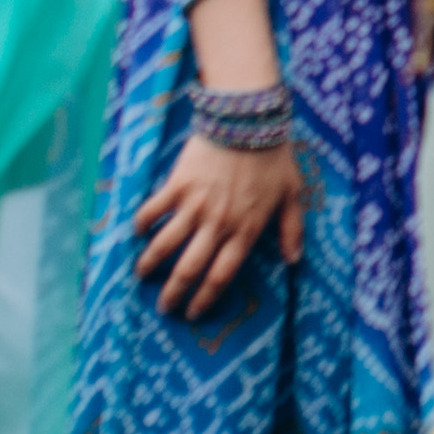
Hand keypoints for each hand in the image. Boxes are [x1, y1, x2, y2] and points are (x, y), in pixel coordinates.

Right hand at [132, 126, 307, 318]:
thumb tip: (294, 261)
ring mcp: (195, 206)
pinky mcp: (178, 186)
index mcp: (245, 231)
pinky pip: (153, 211)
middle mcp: (218, 225)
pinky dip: (142, 223)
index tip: (193, 313)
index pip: (221, 276)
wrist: (249, 120)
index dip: (205, 298)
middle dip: (174, 293)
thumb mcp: (292, 194)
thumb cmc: (274, 157)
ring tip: (142, 275)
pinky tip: (138, 232)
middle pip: (190, 269)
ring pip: (166, 245)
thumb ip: (292, 229)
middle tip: (163, 307)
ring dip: (150, 264)